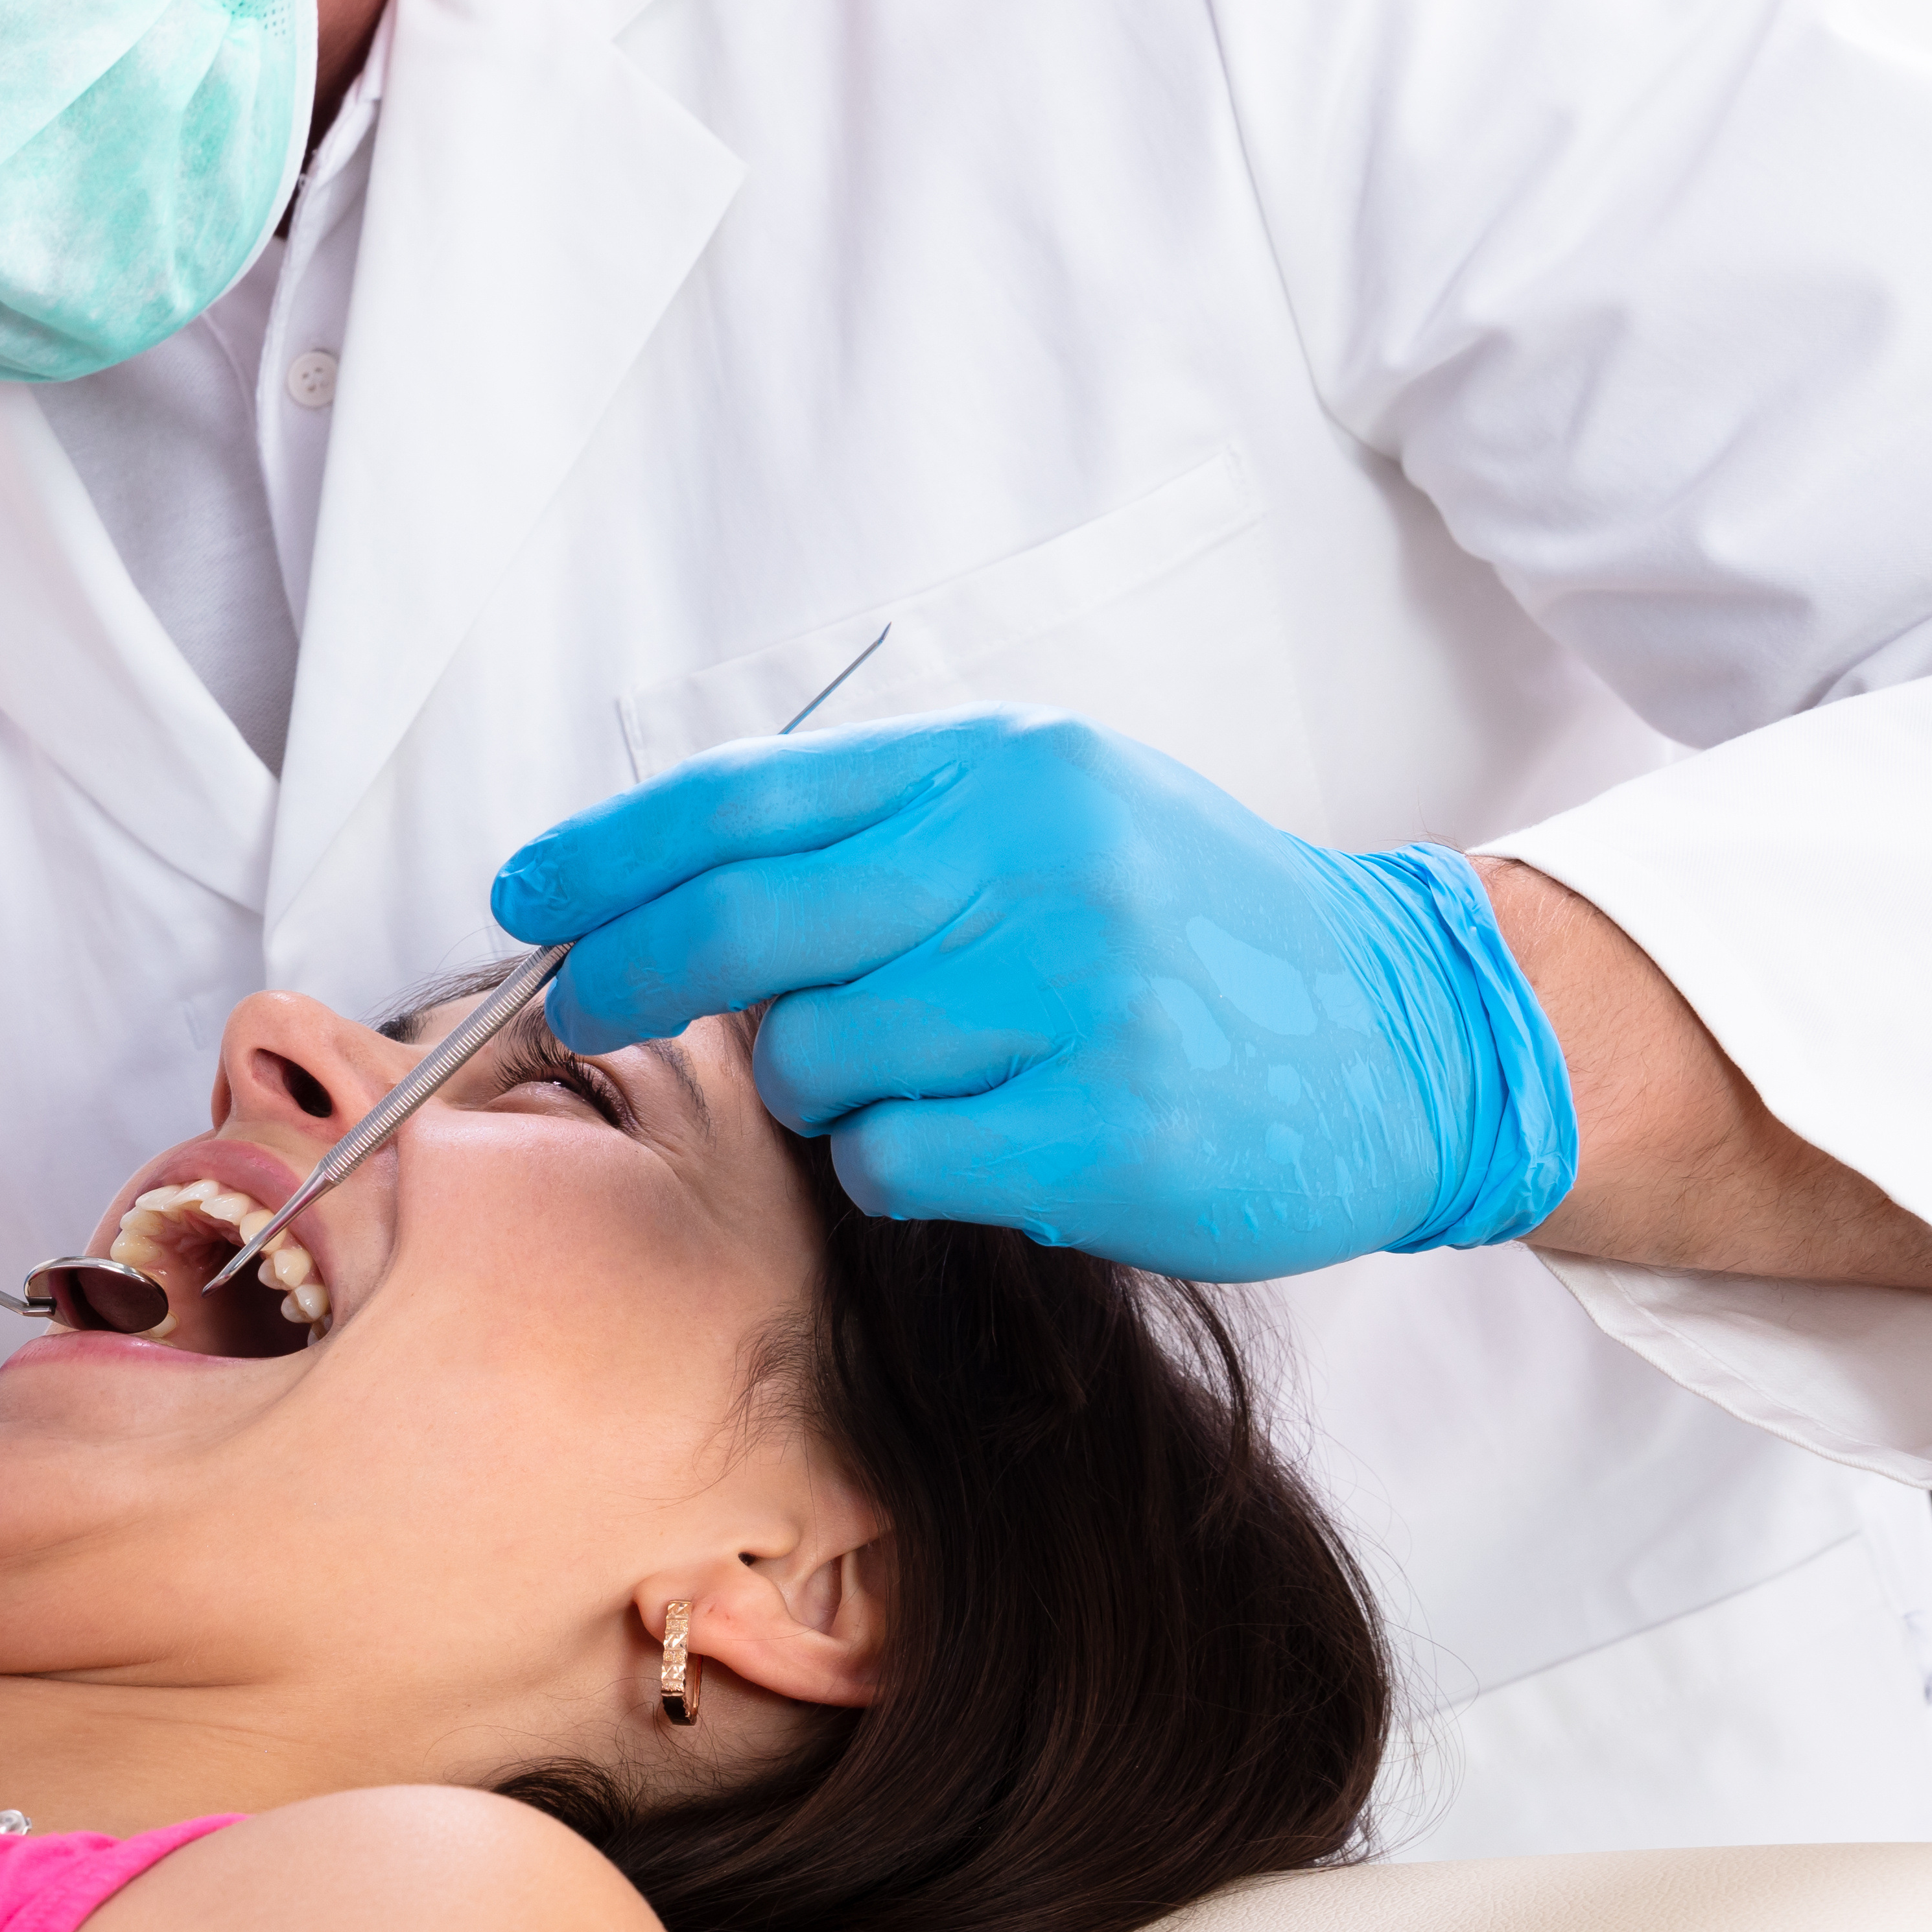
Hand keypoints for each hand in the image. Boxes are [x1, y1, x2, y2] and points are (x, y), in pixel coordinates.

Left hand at [496, 712, 1578, 1278]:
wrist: (1408, 1028)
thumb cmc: (1186, 924)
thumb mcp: (1047, 814)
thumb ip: (872, 834)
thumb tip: (657, 883)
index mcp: (1002, 766)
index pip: (743, 801)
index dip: (604, 856)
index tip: (523, 897)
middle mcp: (1033, 863)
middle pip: (737, 929)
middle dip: (625, 976)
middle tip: (583, 1009)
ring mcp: (1071, 1000)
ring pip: (813, 1063)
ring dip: (824, 1087)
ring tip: (931, 1072)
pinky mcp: (1099, 1131)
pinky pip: (892, 1164)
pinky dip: (900, 1164)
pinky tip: (984, 1138)